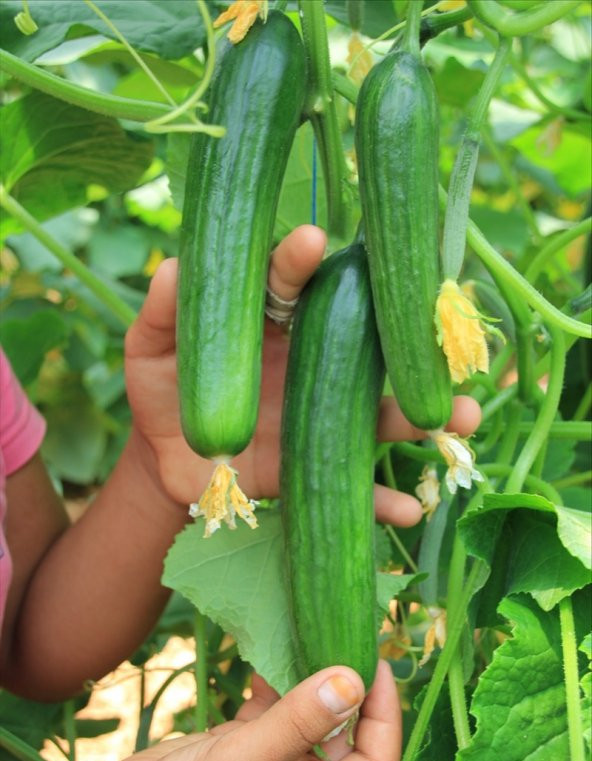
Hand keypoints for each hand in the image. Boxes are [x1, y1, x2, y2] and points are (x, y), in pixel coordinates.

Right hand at [85, 661, 399, 760]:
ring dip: (309, 680)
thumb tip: (353, 678)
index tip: (375, 663)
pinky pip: (270, 711)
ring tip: (314, 634)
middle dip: (348, 688)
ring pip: (306, 718)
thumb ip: (298, 722)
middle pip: (345, 734)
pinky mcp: (239, 751)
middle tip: (347, 636)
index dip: (384, 714)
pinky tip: (271, 654)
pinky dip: (272, 684)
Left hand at [125, 225, 480, 523]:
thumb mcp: (150, 352)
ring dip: (420, 418)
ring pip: (379, 413)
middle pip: (364, 345)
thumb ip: (162, 313)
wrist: (173, 466)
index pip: (291, 284)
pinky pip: (357, 483)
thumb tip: (173, 268)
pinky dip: (383, 499)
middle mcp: (311, 362)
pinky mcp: (317, 467)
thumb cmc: (164, 393)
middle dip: (403, 338)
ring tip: (460, 420)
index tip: (313, 241)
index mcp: (272, 322)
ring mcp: (320, 416)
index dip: (299, 262)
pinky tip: (408, 510)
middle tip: (437, 329)